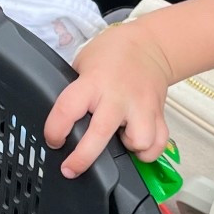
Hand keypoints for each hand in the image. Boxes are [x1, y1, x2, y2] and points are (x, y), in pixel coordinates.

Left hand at [43, 20, 173, 178]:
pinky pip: (158, 143)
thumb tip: (62, 121)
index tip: (53, 140)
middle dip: (82, 158)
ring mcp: (142, 106)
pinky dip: (149, 151)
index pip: (67, 109)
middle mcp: (118, 97)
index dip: (54, 131)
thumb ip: (76, 92)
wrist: (149, 44)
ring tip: (119, 143)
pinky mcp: (159, 114)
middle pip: (100, 134)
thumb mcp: (83, 64)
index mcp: (94, 82)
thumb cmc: (113, 53)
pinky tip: (137, 144)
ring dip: (128, 150)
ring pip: (140, 142)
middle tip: (70, 169)